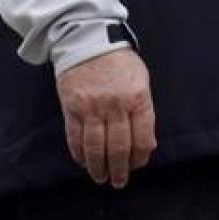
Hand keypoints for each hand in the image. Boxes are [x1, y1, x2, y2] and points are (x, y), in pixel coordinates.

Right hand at [56, 48, 155, 187]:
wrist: (87, 38)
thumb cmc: (118, 60)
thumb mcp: (140, 79)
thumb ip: (143, 110)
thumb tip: (146, 143)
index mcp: (137, 97)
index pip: (143, 138)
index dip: (140, 158)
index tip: (136, 166)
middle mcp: (116, 105)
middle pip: (119, 148)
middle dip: (119, 170)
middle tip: (118, 181)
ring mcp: (92, 107)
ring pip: (96, 148)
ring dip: (98, 167)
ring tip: (100, 177)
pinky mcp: (72, 107)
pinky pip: (75, 138)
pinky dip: (79, 154)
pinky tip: (83, 162)